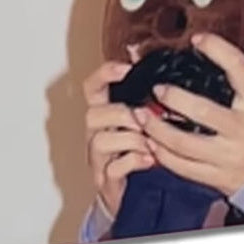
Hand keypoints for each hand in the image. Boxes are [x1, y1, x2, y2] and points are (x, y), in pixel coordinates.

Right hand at [82, 61, 154, 217]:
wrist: (129, 190)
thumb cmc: (135, 147)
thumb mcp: (138, 116)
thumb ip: (140, 91)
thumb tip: (140, 53)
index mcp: (103, 112)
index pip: (92, 87)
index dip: (105, 74)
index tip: (126, 67)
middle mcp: (96, 132)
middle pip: (93, 113)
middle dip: (121, 113)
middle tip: (144, 118)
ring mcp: (98, 156)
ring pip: (100, 140)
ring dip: (131, 139)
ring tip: (151, 143)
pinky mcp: (106, 179)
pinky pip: (113, 168)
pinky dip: (133, 162)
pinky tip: (150, 159)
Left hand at [134, 33, 243, 196]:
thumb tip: (218, 58)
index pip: (237, 68)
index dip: (217, 48)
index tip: (198, 39)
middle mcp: (241, 129)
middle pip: (201, 110)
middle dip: (173, 98)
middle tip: (157, 89)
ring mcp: (228, 155)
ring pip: (183, 143)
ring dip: (156, 128)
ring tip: (141, 116)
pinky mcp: (217, 178)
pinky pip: (183, 168)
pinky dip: (162, 156)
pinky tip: (152, 145)